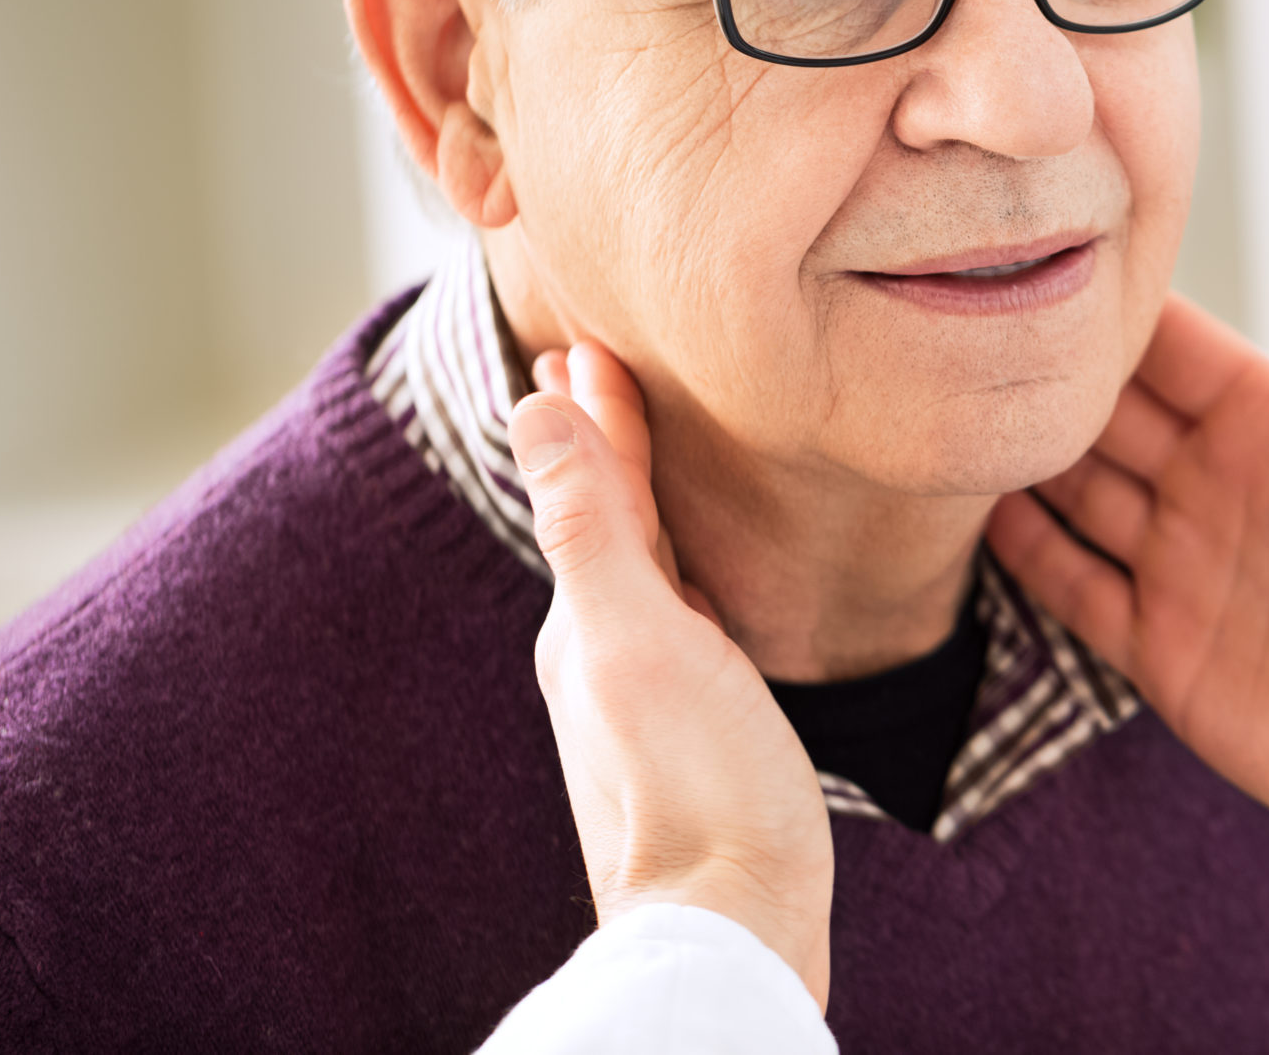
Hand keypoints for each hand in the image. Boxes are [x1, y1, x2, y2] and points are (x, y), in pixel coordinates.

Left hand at [512, 343, 834, 1008]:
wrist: (734, 926)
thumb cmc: (696, 783)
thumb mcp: (636, 635)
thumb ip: (591, 522)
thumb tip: (534, 407)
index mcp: (587, 620)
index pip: (591, 486)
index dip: (595, 412)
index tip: (588, 342)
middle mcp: (605, 654)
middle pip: (606, 521)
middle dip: (603, 442)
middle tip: (595, 368)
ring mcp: (647, 699)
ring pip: (637, 570)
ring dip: (634, 498)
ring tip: (638, 446)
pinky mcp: (693, 736)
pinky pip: (678, 620)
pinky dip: (677, 568)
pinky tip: (697, 582)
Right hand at [987, 189, 1268, 893]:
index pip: (1176, 347)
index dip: (1112, 307)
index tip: (1035, 252)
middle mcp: (1221, 486)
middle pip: (1110, 414)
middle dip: (1044, 376)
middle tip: (956, 326)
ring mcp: (1187, 568)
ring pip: (1078, 493)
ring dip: (1021, 458)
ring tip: (944, 408)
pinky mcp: (1163, 650)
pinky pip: (1075, 589)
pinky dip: (1025, 554)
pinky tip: (969, 516)